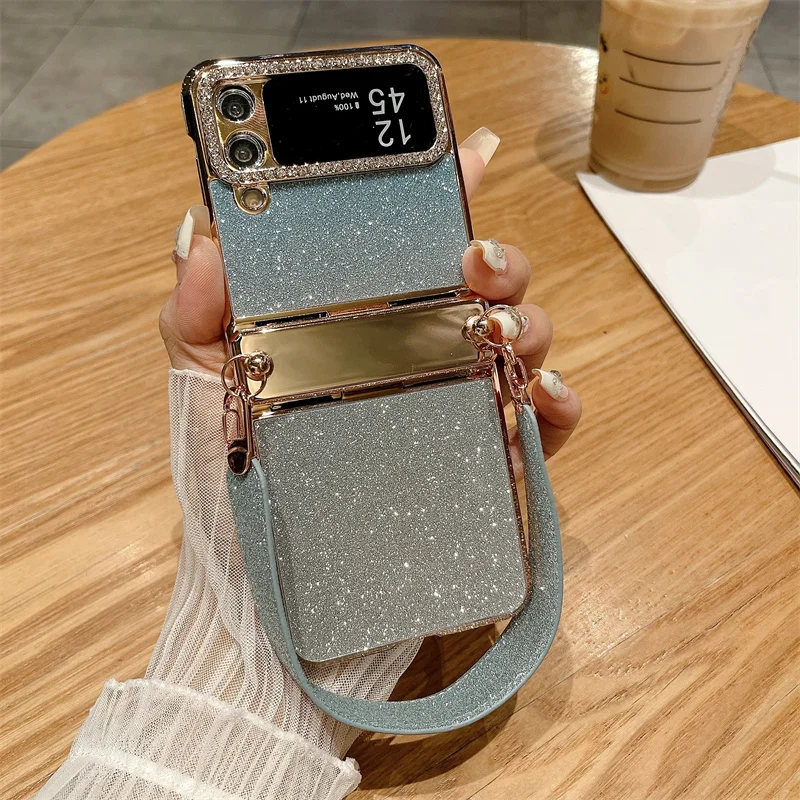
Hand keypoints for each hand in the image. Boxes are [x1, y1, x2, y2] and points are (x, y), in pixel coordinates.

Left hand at [160, 127, 580, 457]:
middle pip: (489, 283)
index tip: (469, 150)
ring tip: (496, 334)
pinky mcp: (488, 457)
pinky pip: (546, 424)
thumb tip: (206, 230)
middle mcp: (423, 348)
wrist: (264, 565)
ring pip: (526, 339)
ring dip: (529, 323)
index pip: (416, 241)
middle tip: (475, 263)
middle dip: (501, 259)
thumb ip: (200, 306)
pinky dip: (558, 403)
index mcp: (369, 315)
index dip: (448, 189)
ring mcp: (460, 400)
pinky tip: (537, 395)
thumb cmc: (237, 465)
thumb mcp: (207, 376)